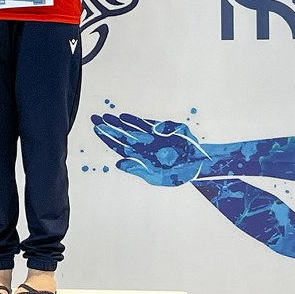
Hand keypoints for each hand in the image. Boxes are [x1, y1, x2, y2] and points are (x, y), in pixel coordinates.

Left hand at [92, 112, 208, 186]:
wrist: (199, 166)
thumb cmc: (178, 174)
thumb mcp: (156, 177)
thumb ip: (138, 170)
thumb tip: (119, 163)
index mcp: (141, 158)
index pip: (119, 147)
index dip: (108, 138)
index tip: (97, 129)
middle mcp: (145, 146)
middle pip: (122, 135)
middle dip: (109, 127)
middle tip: (94, 118)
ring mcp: (155, 137)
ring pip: (132, 127)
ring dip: (119, 122)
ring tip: (106, 116)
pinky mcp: (165, 130)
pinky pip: (148, 124)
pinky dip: (137, 121)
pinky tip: (124, 117)